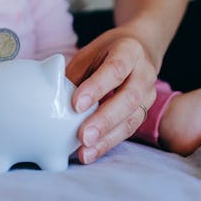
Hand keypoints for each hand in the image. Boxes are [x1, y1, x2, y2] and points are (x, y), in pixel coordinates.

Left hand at [66, 27, 157, 163]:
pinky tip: (92, 152)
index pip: (115, 69)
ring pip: (132, 119)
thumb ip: (76, 74)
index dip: (96, 87)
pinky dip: (109, 142)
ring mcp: (149, 94)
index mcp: (129, 50)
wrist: (141, 49)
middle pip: (128, 98)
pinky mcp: (145, 111)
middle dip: (104, 120)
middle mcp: (144, 73)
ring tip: (86, 151)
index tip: (76, 104)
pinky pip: (129, 129)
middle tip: (83, 136)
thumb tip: (51, 97)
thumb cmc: (108, 52)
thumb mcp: (91, 53)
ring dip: (107, 138)